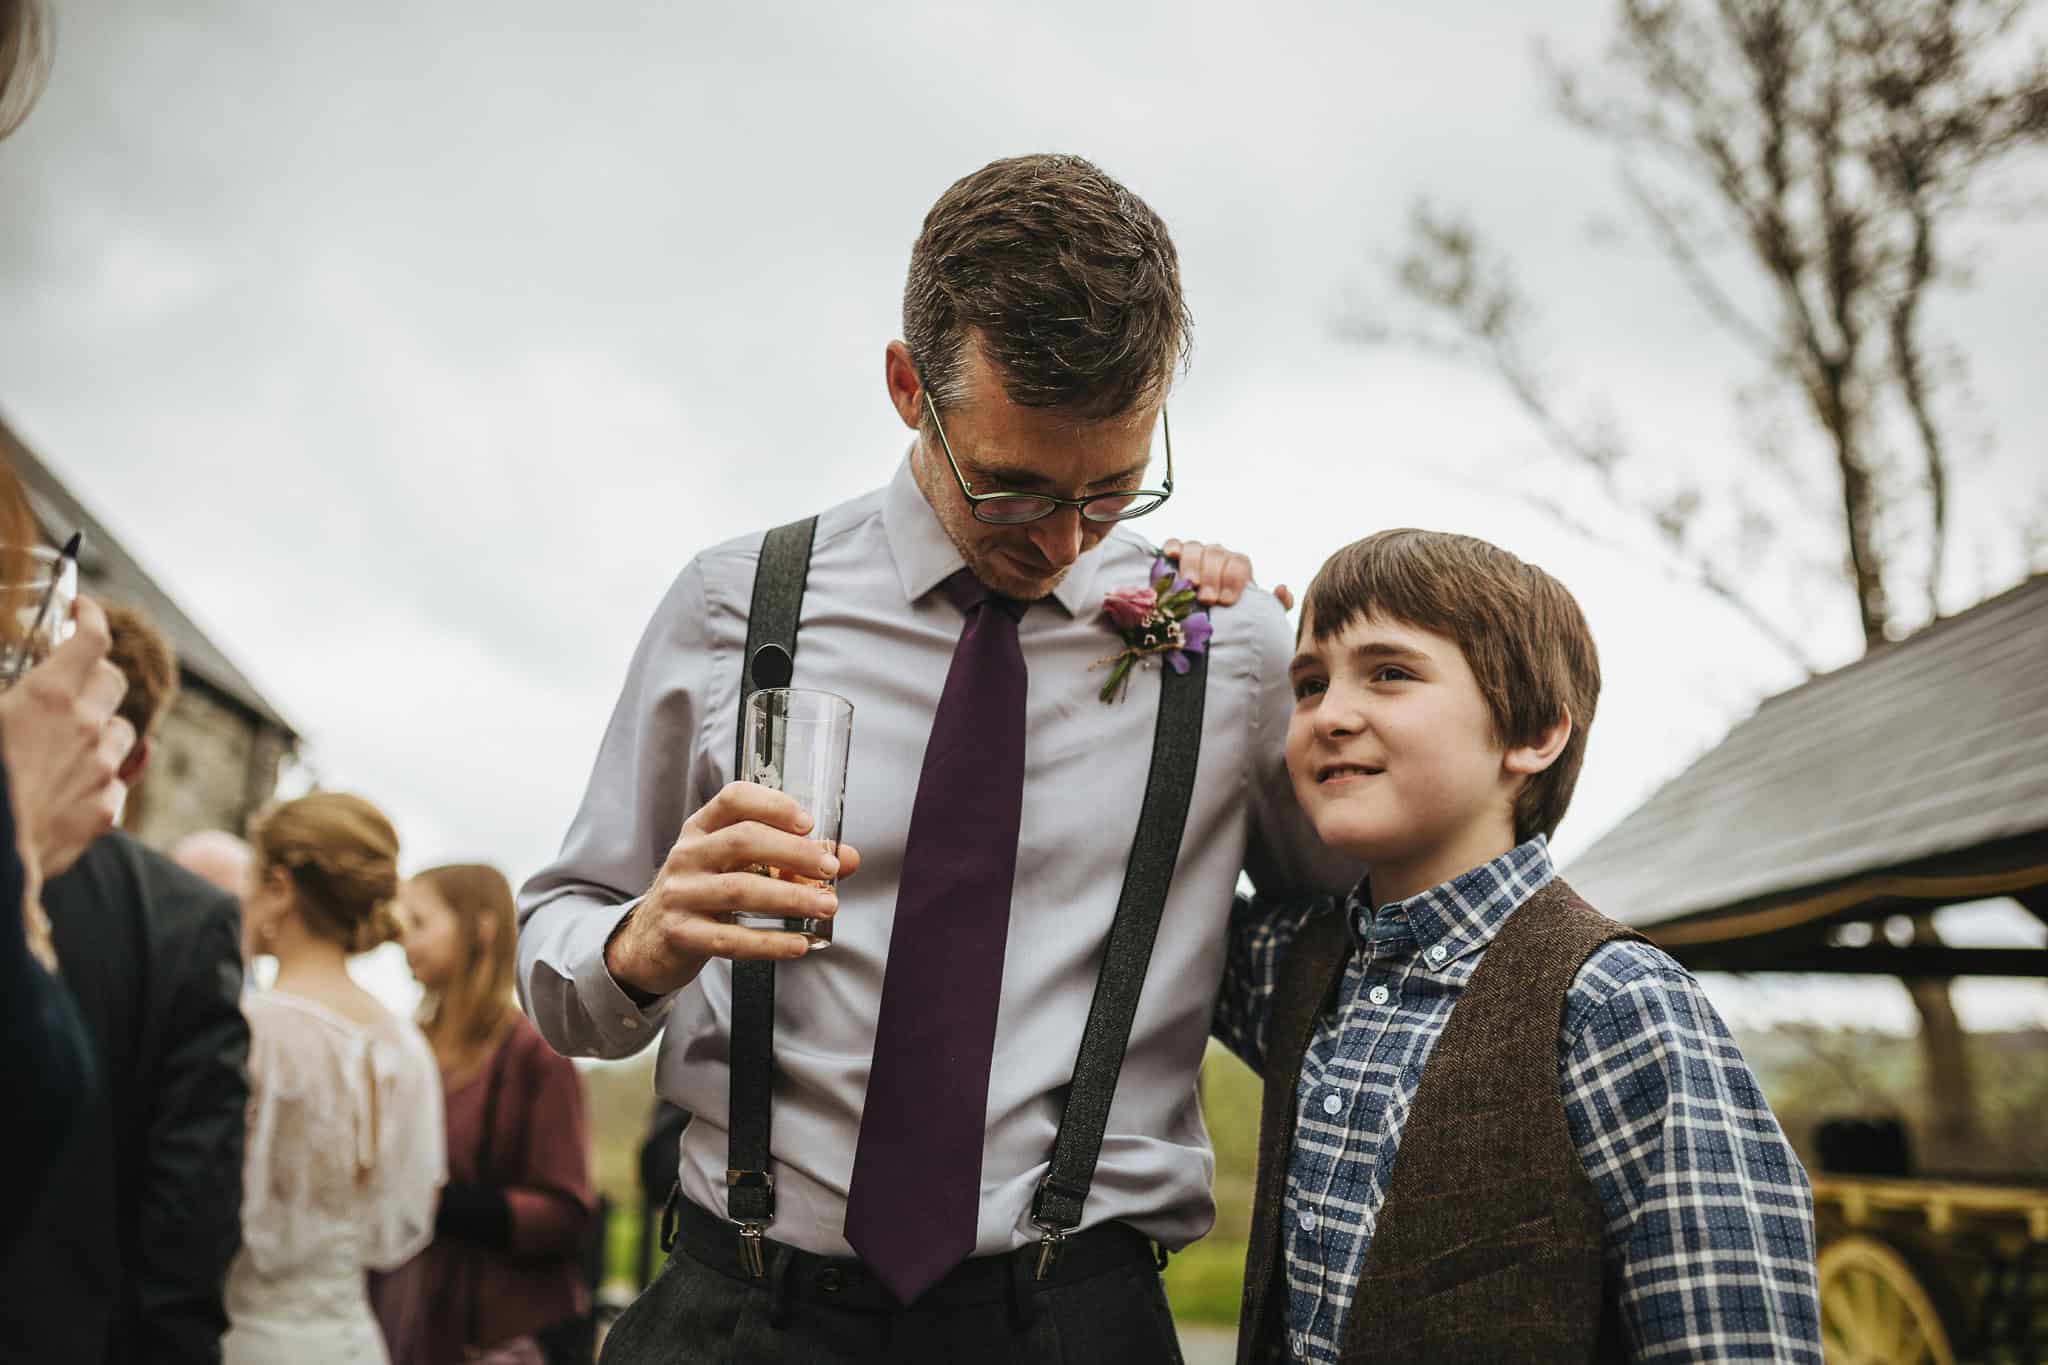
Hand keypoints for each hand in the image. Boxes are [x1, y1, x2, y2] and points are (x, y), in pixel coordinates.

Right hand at [0, 596, 134, 884]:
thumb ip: (2, 696)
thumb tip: (11, 696)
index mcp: (47, 697)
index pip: (91, 638)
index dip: (91, 616)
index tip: (82, 609)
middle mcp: (86, 727)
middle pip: (113, 680)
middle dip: (94, 673)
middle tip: (71, 679)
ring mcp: (101, 769)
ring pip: (120, 731)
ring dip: (99, 727)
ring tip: (65, 741)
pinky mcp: (105, 809)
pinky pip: (115, 781)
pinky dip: (98, 776)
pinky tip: (70, 785)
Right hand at [604, 782, 863, 997]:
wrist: (650, 940)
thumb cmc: (705, 893)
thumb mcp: (739, 867)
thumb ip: (792, 860)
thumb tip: (847, 858)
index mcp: (702, 828)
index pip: (734, 799)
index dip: (773, 805)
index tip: (809, 823)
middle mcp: (687, 855)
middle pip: (742, 841)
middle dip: (793, 853)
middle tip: (829, 869)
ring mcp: (680, 894)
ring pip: (739, 890)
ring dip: (790, 898)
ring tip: (826, 906)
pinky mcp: (680, 934)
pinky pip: (730, 938)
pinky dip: (770, 942)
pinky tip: (799, 944)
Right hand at [1160, 538, 1292, 610]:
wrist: (1210, 618)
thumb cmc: (1232, 615)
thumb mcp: (1258, 613)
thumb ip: (1276, 604)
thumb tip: (1281, 589)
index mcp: (1238, 566)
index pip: (1239, 563)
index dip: (1233, 579)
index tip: (1227, 601)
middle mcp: (1218, 556)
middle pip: (1216, 554)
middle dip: (1212, 576)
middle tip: (1208, 599)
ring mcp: (1197, 553)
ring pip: (1195, 548)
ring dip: (1192, 564)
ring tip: (1190, 584)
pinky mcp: (1176, 555)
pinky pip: (1174, 544)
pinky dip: (1173, 547)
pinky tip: (1171, 557)